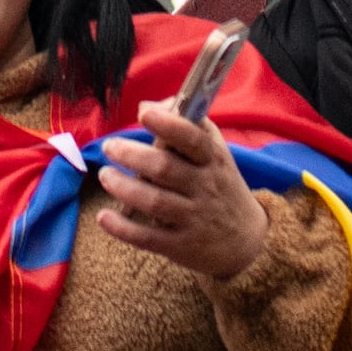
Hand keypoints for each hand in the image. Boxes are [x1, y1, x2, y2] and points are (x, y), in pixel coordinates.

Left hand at [93, 105, 274, 283]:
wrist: (247, 240)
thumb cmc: (221, 185)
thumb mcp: (216, 153)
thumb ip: (188, 124)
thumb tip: (149, 104)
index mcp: (212, 160)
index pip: (193, 138)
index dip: (168, 124)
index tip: (143, 113)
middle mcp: (204, 187)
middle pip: (165, 168)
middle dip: (132, 155)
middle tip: (109, 146)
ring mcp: (194, 218)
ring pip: (154, 201)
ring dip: (124, 187)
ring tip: (105, 176)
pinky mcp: (181, 246)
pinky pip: (148, 237)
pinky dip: (123, 228)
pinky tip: (103, 217)